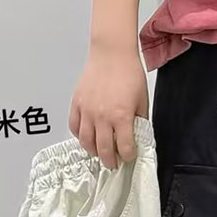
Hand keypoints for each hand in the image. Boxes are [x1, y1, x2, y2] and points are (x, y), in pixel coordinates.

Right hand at [69, 42, 149, 168]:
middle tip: (114, 163)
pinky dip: (79, 136)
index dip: (128, 156)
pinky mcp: (77, 103)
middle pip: (103, 150)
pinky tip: (87, 137)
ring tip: (100, 153)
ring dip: (94, 151)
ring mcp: (87, 110)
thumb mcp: (142, 101)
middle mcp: (102, 116)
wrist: (112, 53)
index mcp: (121, 116)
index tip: (129, 156)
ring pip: (86, 142)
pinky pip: (74, 127)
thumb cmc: (129, 73)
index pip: (124, 148)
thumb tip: (137, 136)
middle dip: (110, 161)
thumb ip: (140, 121)